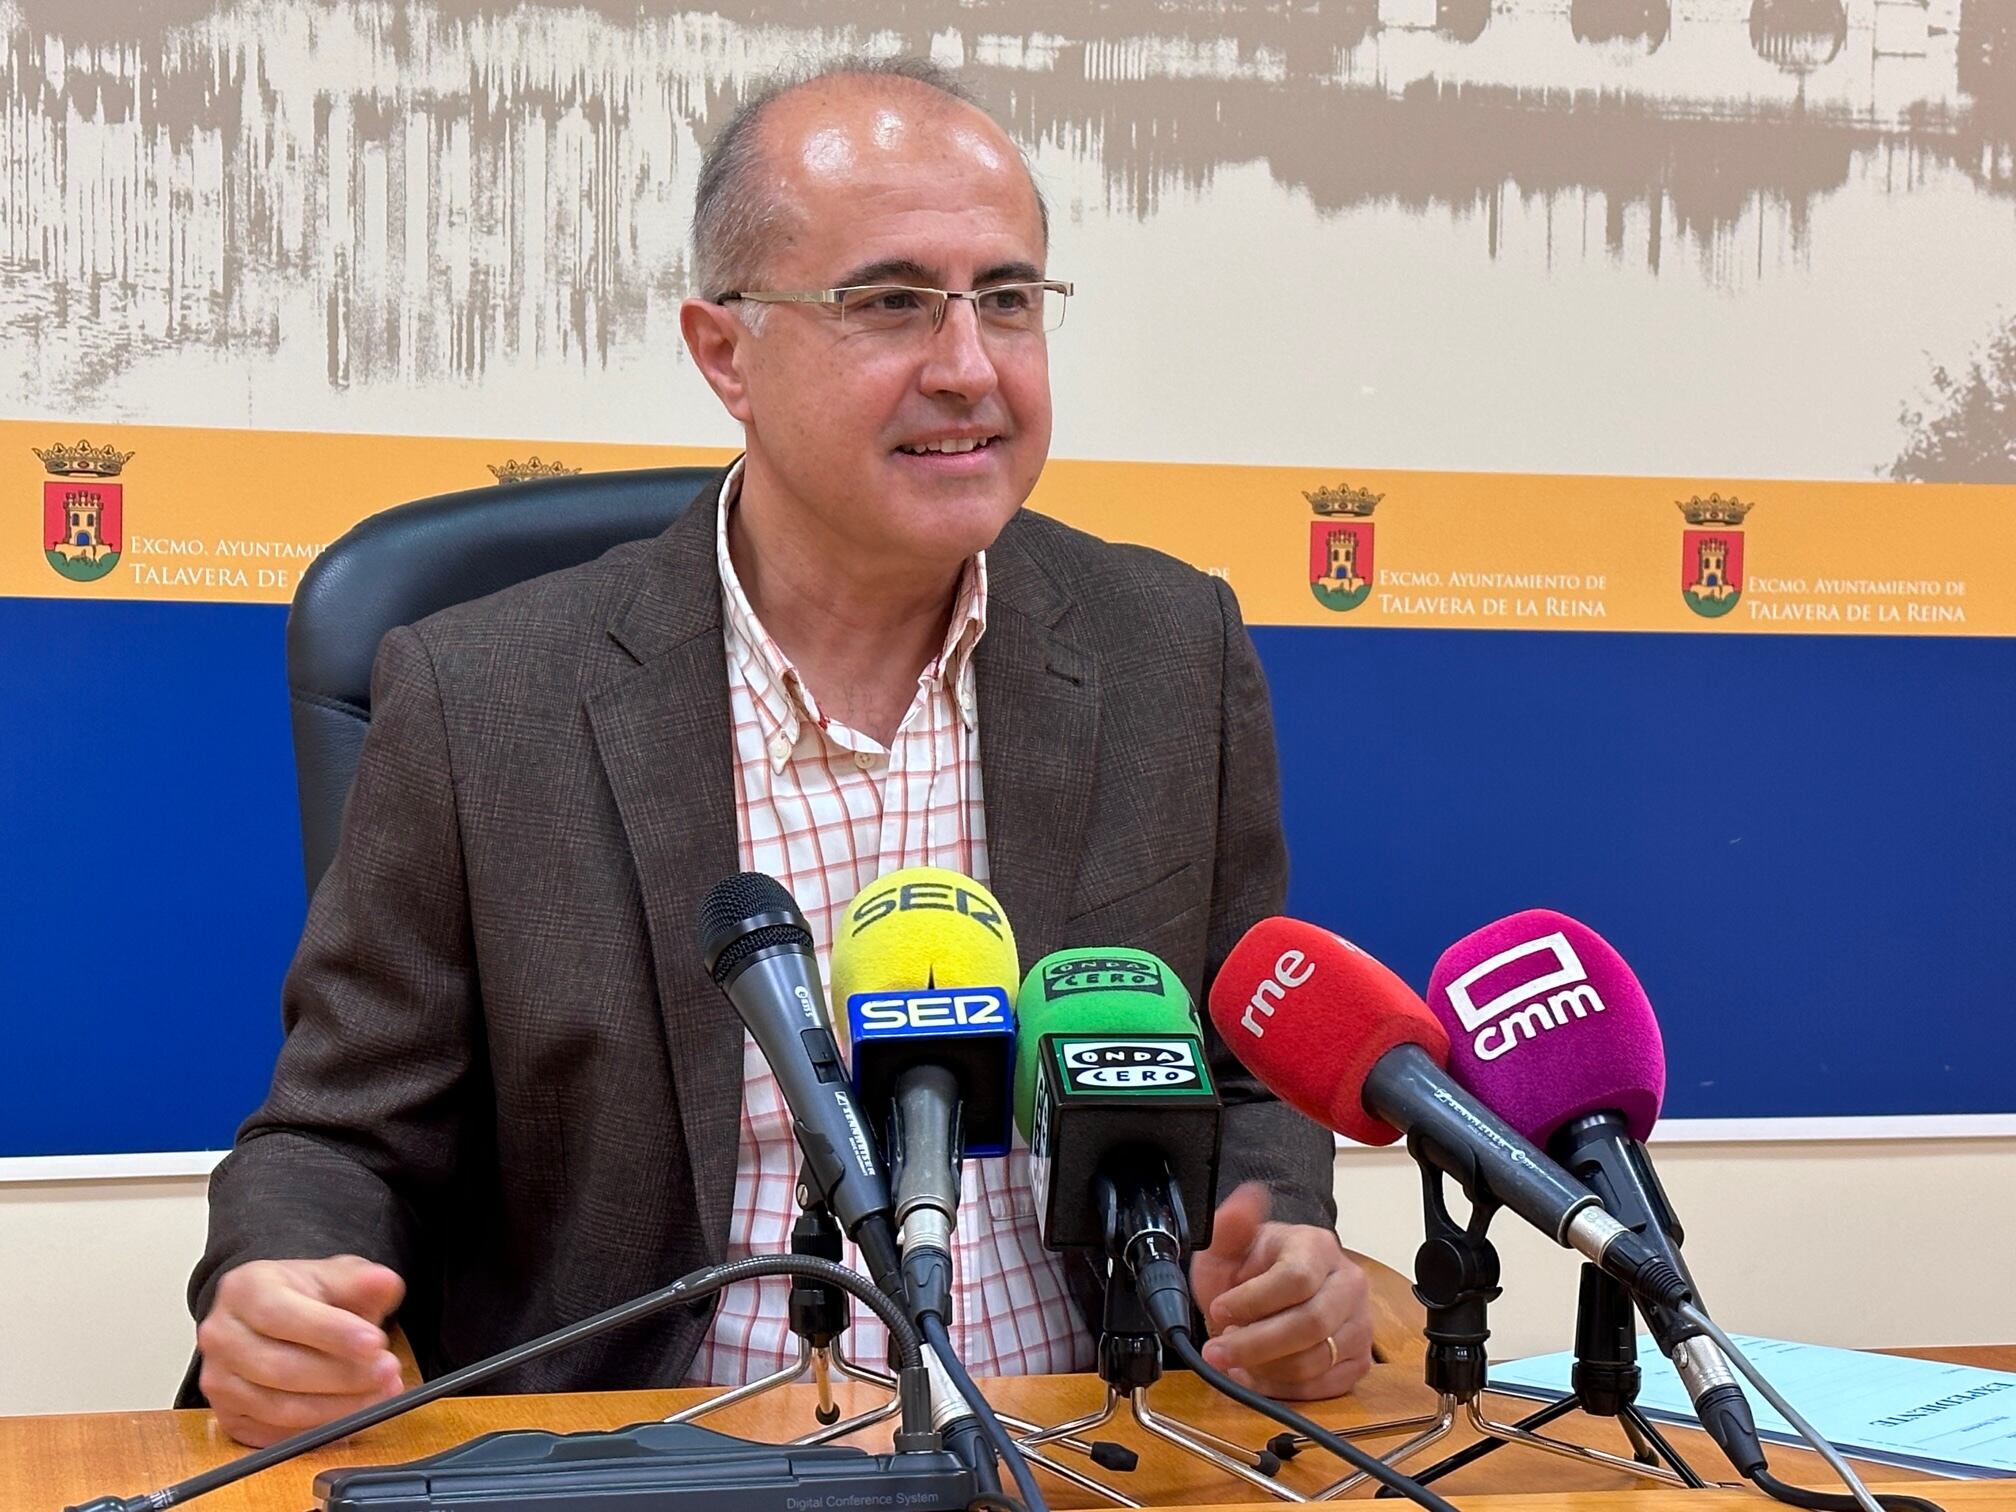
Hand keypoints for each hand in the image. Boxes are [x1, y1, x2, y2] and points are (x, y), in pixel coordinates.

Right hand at [197, 1255, 407, 1445]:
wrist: (276, 1317)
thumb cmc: (307, 1295)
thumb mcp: (335, 1275)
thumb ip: (360, 1280)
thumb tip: (385, 1283)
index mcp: (244, 1290)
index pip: (284, 1316)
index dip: (332, 1332)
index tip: (375, 1342)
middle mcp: (222, 1337)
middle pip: (281, 1368)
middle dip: (343, 1375)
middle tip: (387, 1371)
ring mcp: (219, 1382)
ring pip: (279, 1407)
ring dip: (338, 1407)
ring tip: (381, 1395)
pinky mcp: (229, 1418)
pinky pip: (274, 1435)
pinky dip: (319, 1432)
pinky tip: (354, 1419)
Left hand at [1189, 1181, 1371, 1399]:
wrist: (1271, 1292)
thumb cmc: (1250, 1270)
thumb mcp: (1228, 1247)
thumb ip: (1230, 1227)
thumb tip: (1243, 1201)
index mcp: (1317, 1247)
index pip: (1295, 1279)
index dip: (1253, 1301)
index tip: (1218, 1311)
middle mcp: (1348, 1284)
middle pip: (1311, 1323)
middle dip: (1256, 1344)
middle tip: (1217, 1350)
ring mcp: (1359, 1324)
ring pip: (1316, 1360)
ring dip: (1266, 1368)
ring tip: (1235, 1360)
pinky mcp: (1358, 1360)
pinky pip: (1324, 1386)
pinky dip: (1283, 1388)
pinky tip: (1256, 1376)